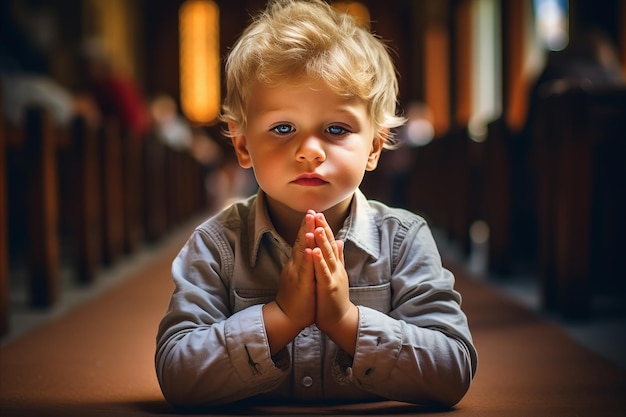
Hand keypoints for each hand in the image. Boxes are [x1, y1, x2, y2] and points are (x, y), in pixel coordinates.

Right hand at [274, 210, 316, 330]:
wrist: (286, 319)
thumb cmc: (297, 299)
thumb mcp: (303, 278)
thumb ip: (308, 263)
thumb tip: (313, 250)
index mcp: (297, 264)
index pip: (302, 242)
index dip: (307, 227)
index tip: (313, 213)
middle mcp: (295, 266)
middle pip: (300, 242)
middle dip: (306, 225)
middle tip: (311, 210)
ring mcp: (296, 274)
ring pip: (302, 251)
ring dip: (306, 235)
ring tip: (311, 220)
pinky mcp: (300, 285)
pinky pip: (304, 270)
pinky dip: (307, 258)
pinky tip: (310, 248)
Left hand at [310, 213, 356, 340]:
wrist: (338, 320)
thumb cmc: (334, 297)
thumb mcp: (336, 273)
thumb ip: (338, 257)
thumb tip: (340, 241)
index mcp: (335, 264)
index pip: (330, 242)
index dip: (325, 227)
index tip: (318, 213)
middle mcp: (336, 268)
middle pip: (329, 245)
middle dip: (323, 228)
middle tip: (317, 213)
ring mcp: (333, 277)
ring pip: (327, 256)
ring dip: (323, 241)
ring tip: (318, 227)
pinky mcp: (329, 288)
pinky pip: (323, 273)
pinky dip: (319, 261)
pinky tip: (314, 251)